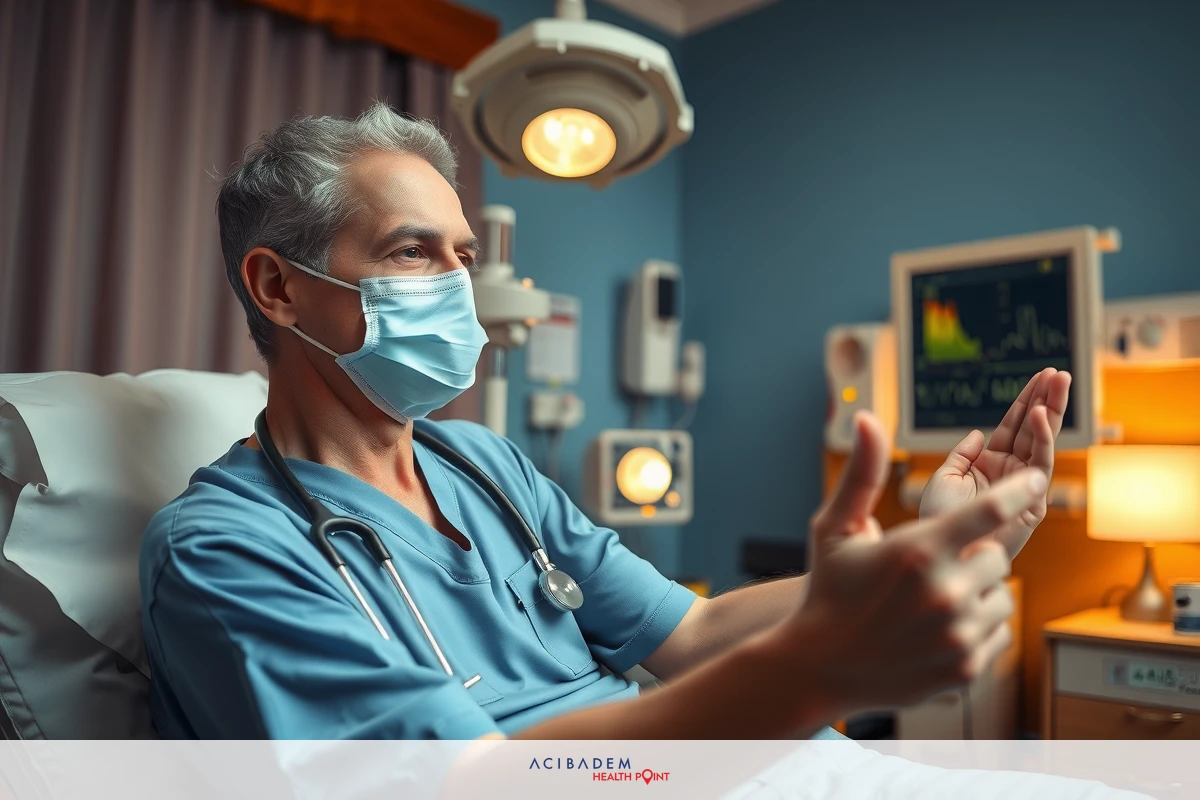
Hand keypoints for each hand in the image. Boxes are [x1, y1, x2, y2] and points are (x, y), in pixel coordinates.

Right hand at [781, 412, 1043, 714]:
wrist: (819, 667)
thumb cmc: (828, 589)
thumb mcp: (836, 527)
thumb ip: (862, 472)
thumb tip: (867, 417)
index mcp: (917, 552)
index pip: (989, 511)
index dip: (1017, 491)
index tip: (1034, 479)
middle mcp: (944, 593)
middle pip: (996, 555)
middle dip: (972, 555)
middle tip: (934, 566)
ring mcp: (959, 635)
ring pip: (1001, 595)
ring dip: (978, 592)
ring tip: (934, 599)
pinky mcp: (967, 668)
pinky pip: (998, 632)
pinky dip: (976, 627)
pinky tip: (937, 629)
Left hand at [919, 368, 1070, 558]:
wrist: (939, 552)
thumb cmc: (937, 521)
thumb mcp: (944, 478)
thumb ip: (961, 454)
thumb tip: (978, 433)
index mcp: (990, 464)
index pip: (1014, 426)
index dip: (1026, 401)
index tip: (1041, 376)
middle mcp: (1011, 473)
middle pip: (1034, 429)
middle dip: (1047, 400)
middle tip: (1059, 374)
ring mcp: (1023, 486)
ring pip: (1044, 442)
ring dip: (1053, 412)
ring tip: (1060, 384)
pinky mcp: (1032, 502)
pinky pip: (1040, 465)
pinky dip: (1043, 440)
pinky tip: (1041, 416)